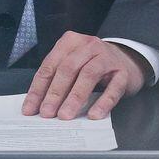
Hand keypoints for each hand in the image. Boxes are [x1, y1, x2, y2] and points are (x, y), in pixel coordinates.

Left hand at [21, 33, 143, 120]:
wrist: (127, 60)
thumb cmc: (92, 65)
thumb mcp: (73, 64)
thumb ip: (56, 78)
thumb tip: (38, 105)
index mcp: (70, 42)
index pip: (50, 66)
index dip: (38, 88)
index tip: (30, 109)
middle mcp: (88, 45)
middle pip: (67, 69)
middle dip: (55, 93)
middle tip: (47, 113)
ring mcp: (107, 57)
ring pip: (88, 75)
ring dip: (74, 97)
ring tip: (65, 115)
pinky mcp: (123, 72)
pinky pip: (113, 88)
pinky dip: (102, 103)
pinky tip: (93, 115)